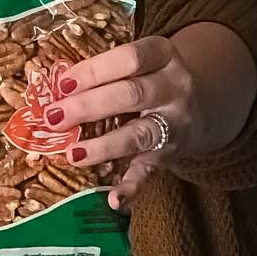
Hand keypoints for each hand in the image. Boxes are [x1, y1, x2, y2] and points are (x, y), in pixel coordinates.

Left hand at [43, 36, 199, 210]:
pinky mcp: (170, 154)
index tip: (63, 82)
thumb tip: (54, 86)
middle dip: (89, 106)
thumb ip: (105, 70)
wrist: (202, 103)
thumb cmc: (151, 75)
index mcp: (162, 55)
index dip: (94, 70)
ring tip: (73, 154)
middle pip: (130, 94)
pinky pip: (150, 171)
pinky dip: (132, 187)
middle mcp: (174, 88)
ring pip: (139, 135)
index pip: (129, 58)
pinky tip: (113, 200)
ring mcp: (175, 123)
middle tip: (54, 116)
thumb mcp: (139, 62)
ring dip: (103, 146)